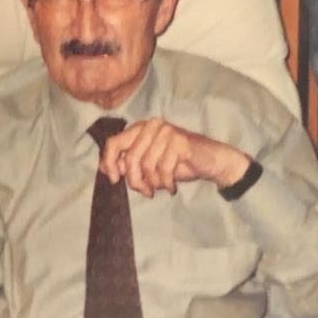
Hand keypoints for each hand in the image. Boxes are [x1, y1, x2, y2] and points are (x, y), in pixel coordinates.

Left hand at [100, 118, 251, 197]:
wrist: (211, 161)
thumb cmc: (179, 162)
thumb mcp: (149, 163)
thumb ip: (129, 162)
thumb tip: (106, 168)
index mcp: (140, 128)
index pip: (112, 142)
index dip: (108, 163)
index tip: (115, 180)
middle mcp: (151, 126)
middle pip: (129, 158)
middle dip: (135, 180)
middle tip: (145, 191)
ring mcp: (166, 132)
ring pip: (146, 165)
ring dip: (153, 183)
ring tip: (160, 188)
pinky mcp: (179, 142)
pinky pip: (163, 169)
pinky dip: (166, 183)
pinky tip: (172, 186)